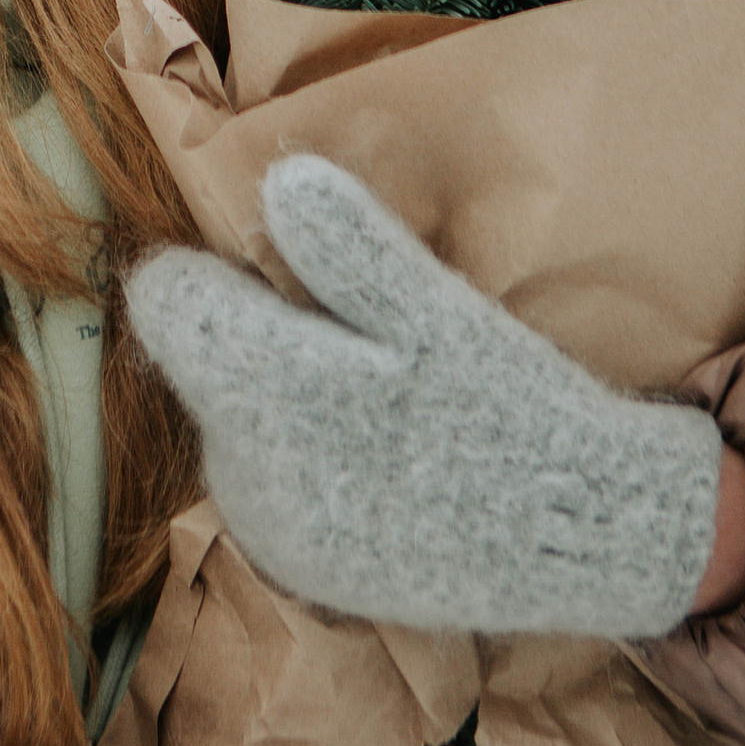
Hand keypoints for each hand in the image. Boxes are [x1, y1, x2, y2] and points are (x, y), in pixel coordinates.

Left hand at [128, 152, 723, 637]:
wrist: (578, 538)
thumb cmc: (512, 411)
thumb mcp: (440, 315)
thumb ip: (352, 251)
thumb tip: (280, 177)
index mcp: (263, 394)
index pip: (166, 302)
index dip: (214, 268)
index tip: (282, 267)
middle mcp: (240, 469)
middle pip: (203, 362)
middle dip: (258, 332)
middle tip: (358, 331)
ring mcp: (265, 526)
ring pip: (234, 422)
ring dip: (281, 396)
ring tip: (381, 393)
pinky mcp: (295, 567)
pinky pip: (267, 483)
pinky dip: (306, 457)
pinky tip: (380, 451)